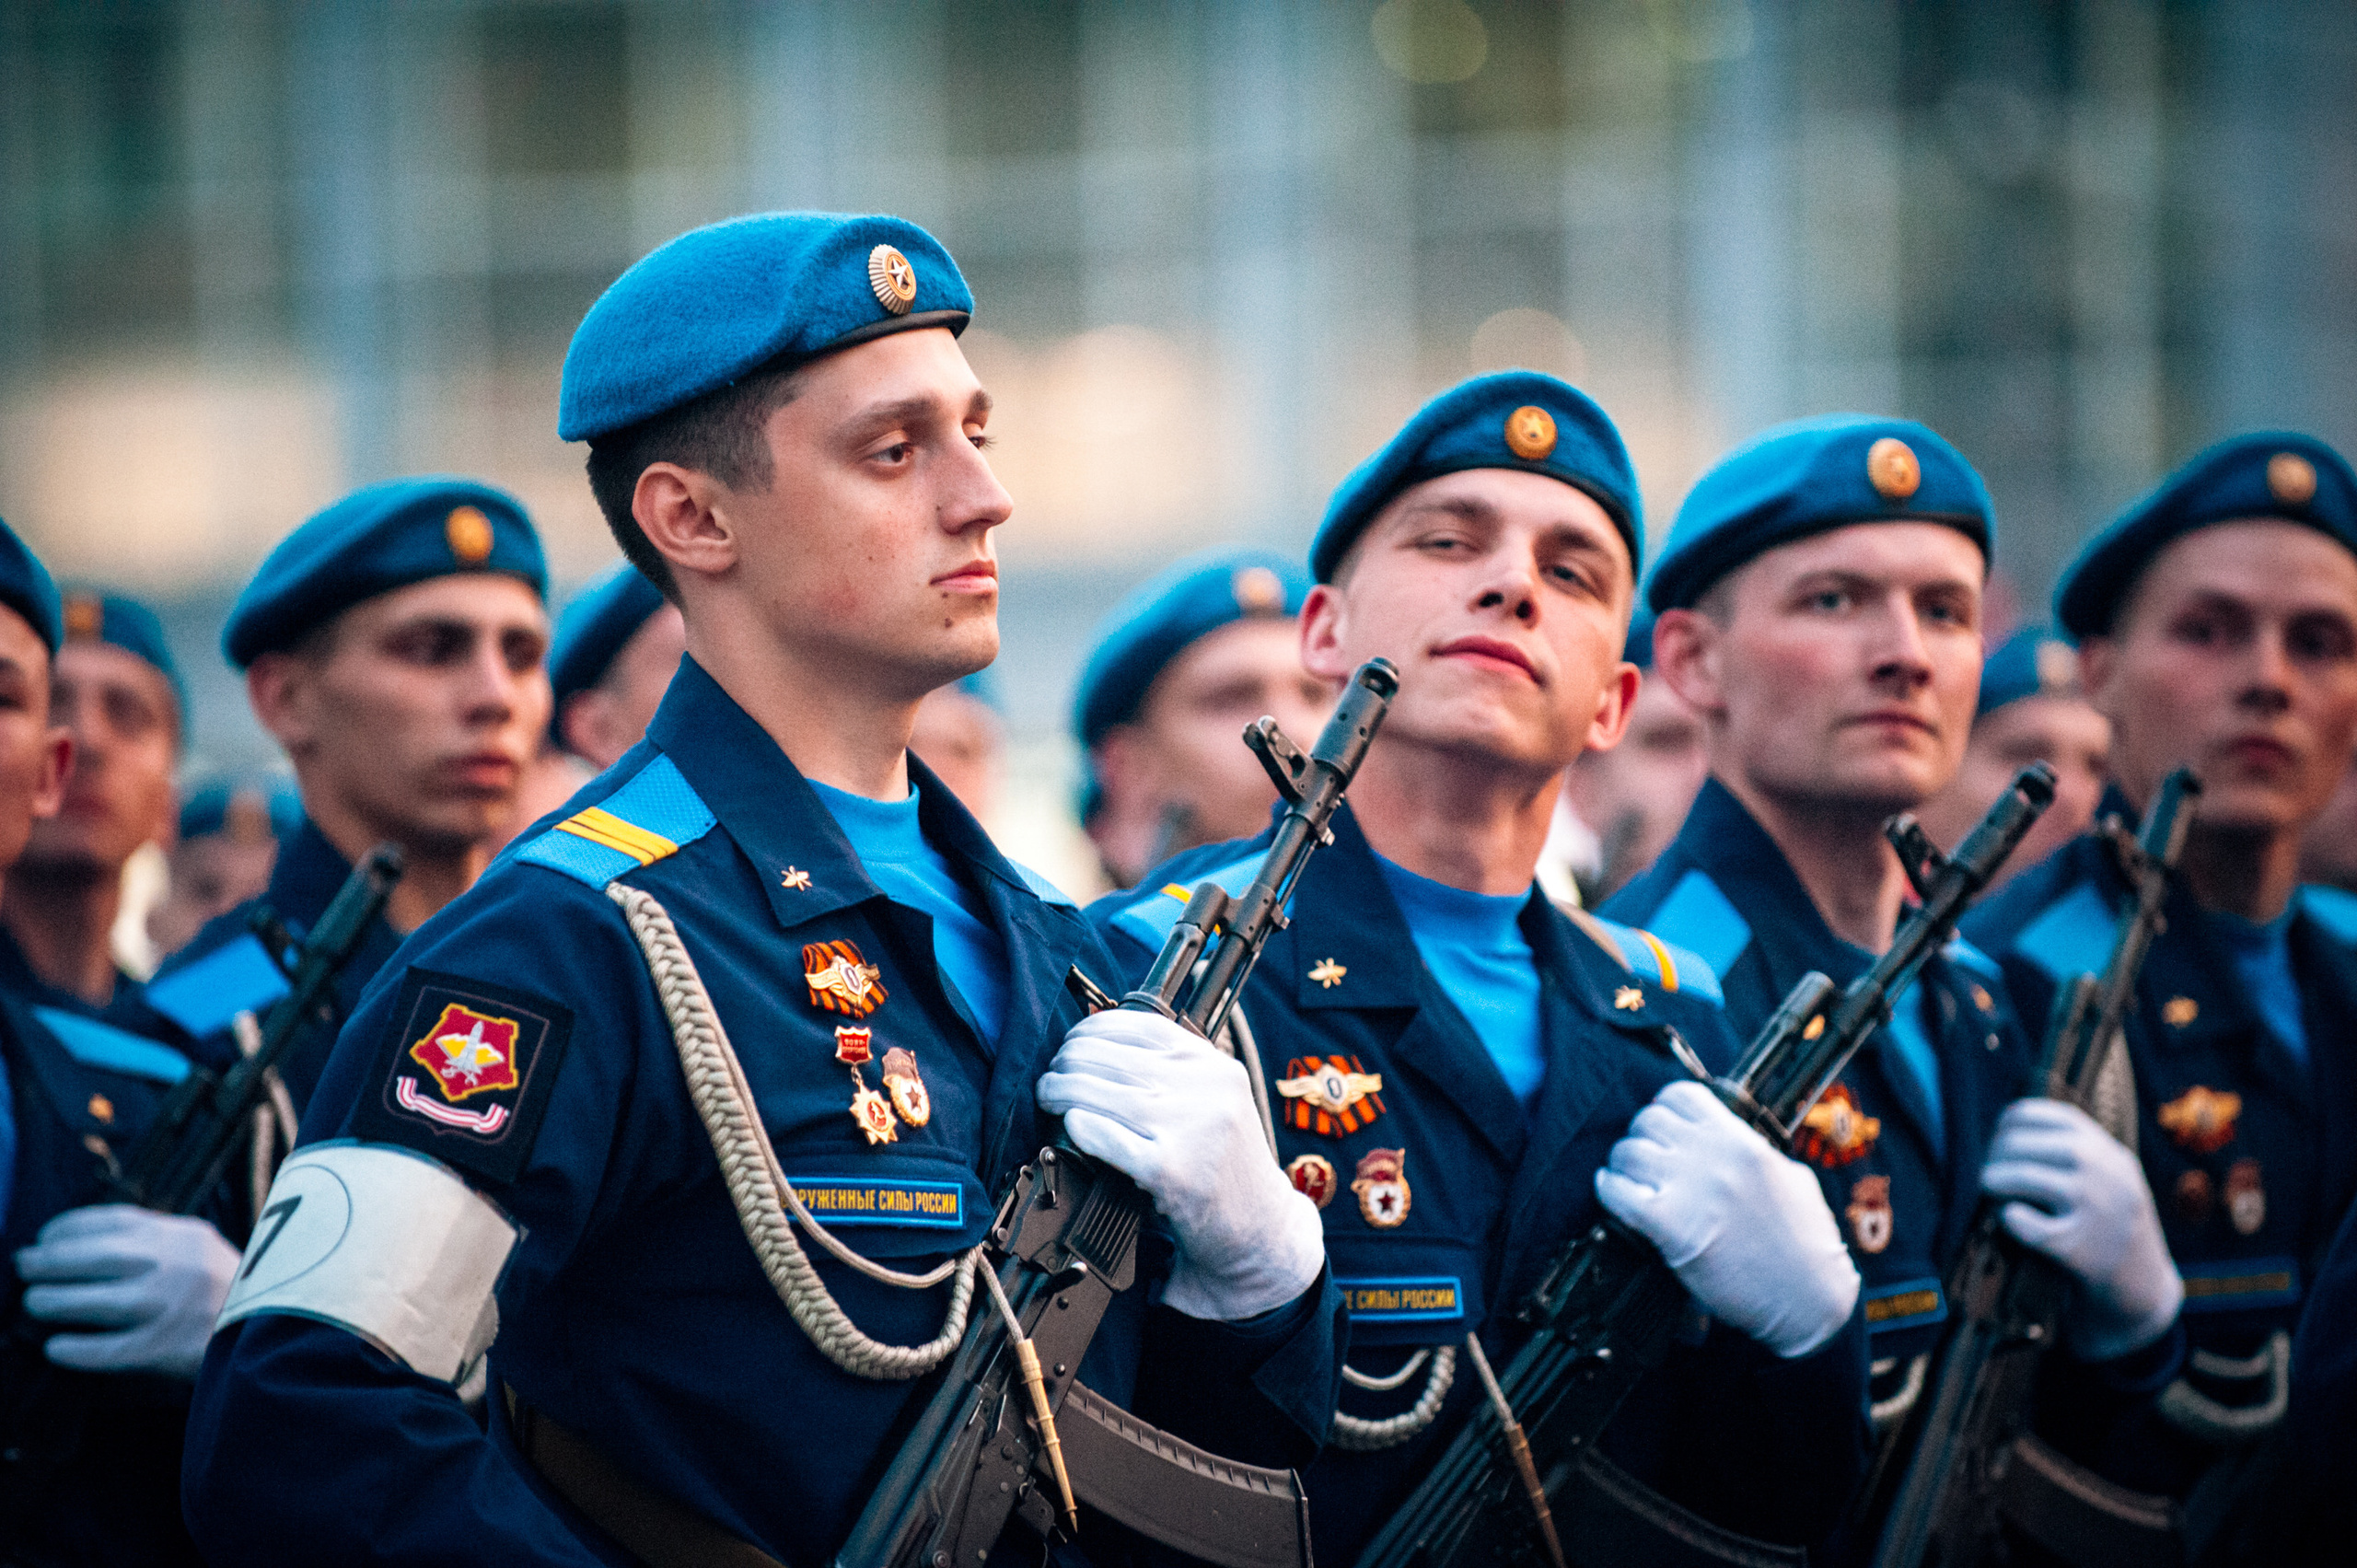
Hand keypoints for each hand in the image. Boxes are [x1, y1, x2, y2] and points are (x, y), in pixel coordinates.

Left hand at [16, 1204, 240, 1379]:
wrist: (273, 1326)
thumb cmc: (222, 1285)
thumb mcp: (197, 1243)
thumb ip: (152, 1235)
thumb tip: (81, 1239)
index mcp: (179, 1236)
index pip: (109, 1221)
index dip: (66, 1229)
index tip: (45, 1238)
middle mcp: (172, 1268)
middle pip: (94, 1259)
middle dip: (48, 1262)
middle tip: (25, 1267)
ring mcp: (167, 1310)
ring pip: (95, 1303)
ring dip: (53, 1302)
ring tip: (33, 1303)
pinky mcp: (163, 1350)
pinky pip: (106, 1351)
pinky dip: (75, 1349)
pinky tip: (56, 1346)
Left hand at [1037, 1008, 1322, 1320]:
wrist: (1263, 1230)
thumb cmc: (1225, 1165)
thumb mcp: (1215, 1101)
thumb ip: (1173, 1070)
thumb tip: (1096, 1044)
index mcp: (1214, 1065)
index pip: (1137, 1025)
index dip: (1090, 1031)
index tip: (1071, 1046)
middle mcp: (1208, 1089)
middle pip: (1111, 1059)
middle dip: (1066, 1064)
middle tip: (1050, 1079)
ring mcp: (1193, 1129)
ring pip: (1101, 1095)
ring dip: (1060, 1092)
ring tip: (1047, 1098)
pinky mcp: (1174, 1172)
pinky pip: (1108, 1140)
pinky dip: (1082, 1128)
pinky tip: (1072, 1127)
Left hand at [1595, 1081, 1860, 1357]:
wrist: (1809, 1298)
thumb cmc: (1806, 1243)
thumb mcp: (1791, 1178)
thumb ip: (1756, 1152)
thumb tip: (1731, 1138)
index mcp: (1742, 1141)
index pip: (1682, 1095)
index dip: (1665, 1107)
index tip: (1664, 1126)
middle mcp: (1713, 1156)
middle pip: (1648, 1121)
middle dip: (1641, 1137)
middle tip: (1645, 1159)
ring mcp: (1690, 1189)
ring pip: (1628, 1153)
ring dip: (1623, 1166)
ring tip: (1629, 1179)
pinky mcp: (1670, 1227)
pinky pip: (1618, 1193)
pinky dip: (1610, 1191)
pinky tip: (1615, 1195)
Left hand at [1982, 1098, 2181, 1359]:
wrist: (2144, 1289)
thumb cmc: (2113, 1228)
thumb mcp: (2111, 1180)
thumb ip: (2076, 1152)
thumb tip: (2007, 1127)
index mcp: (2111, 1153)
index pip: (2051, 1116)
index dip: (2014, 1121)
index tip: (2000, 1134)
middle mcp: (2106, 1175)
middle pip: (2030, 1143)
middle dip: (1998, 1152)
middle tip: (1987, 1169)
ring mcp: (2095, 1212)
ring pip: (2024, 1177)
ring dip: (1994, 1179)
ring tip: (1987, 1185)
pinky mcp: (2079, 1249)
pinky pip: (2027, 1224)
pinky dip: (2010, 1217)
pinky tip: (2009, 1218)